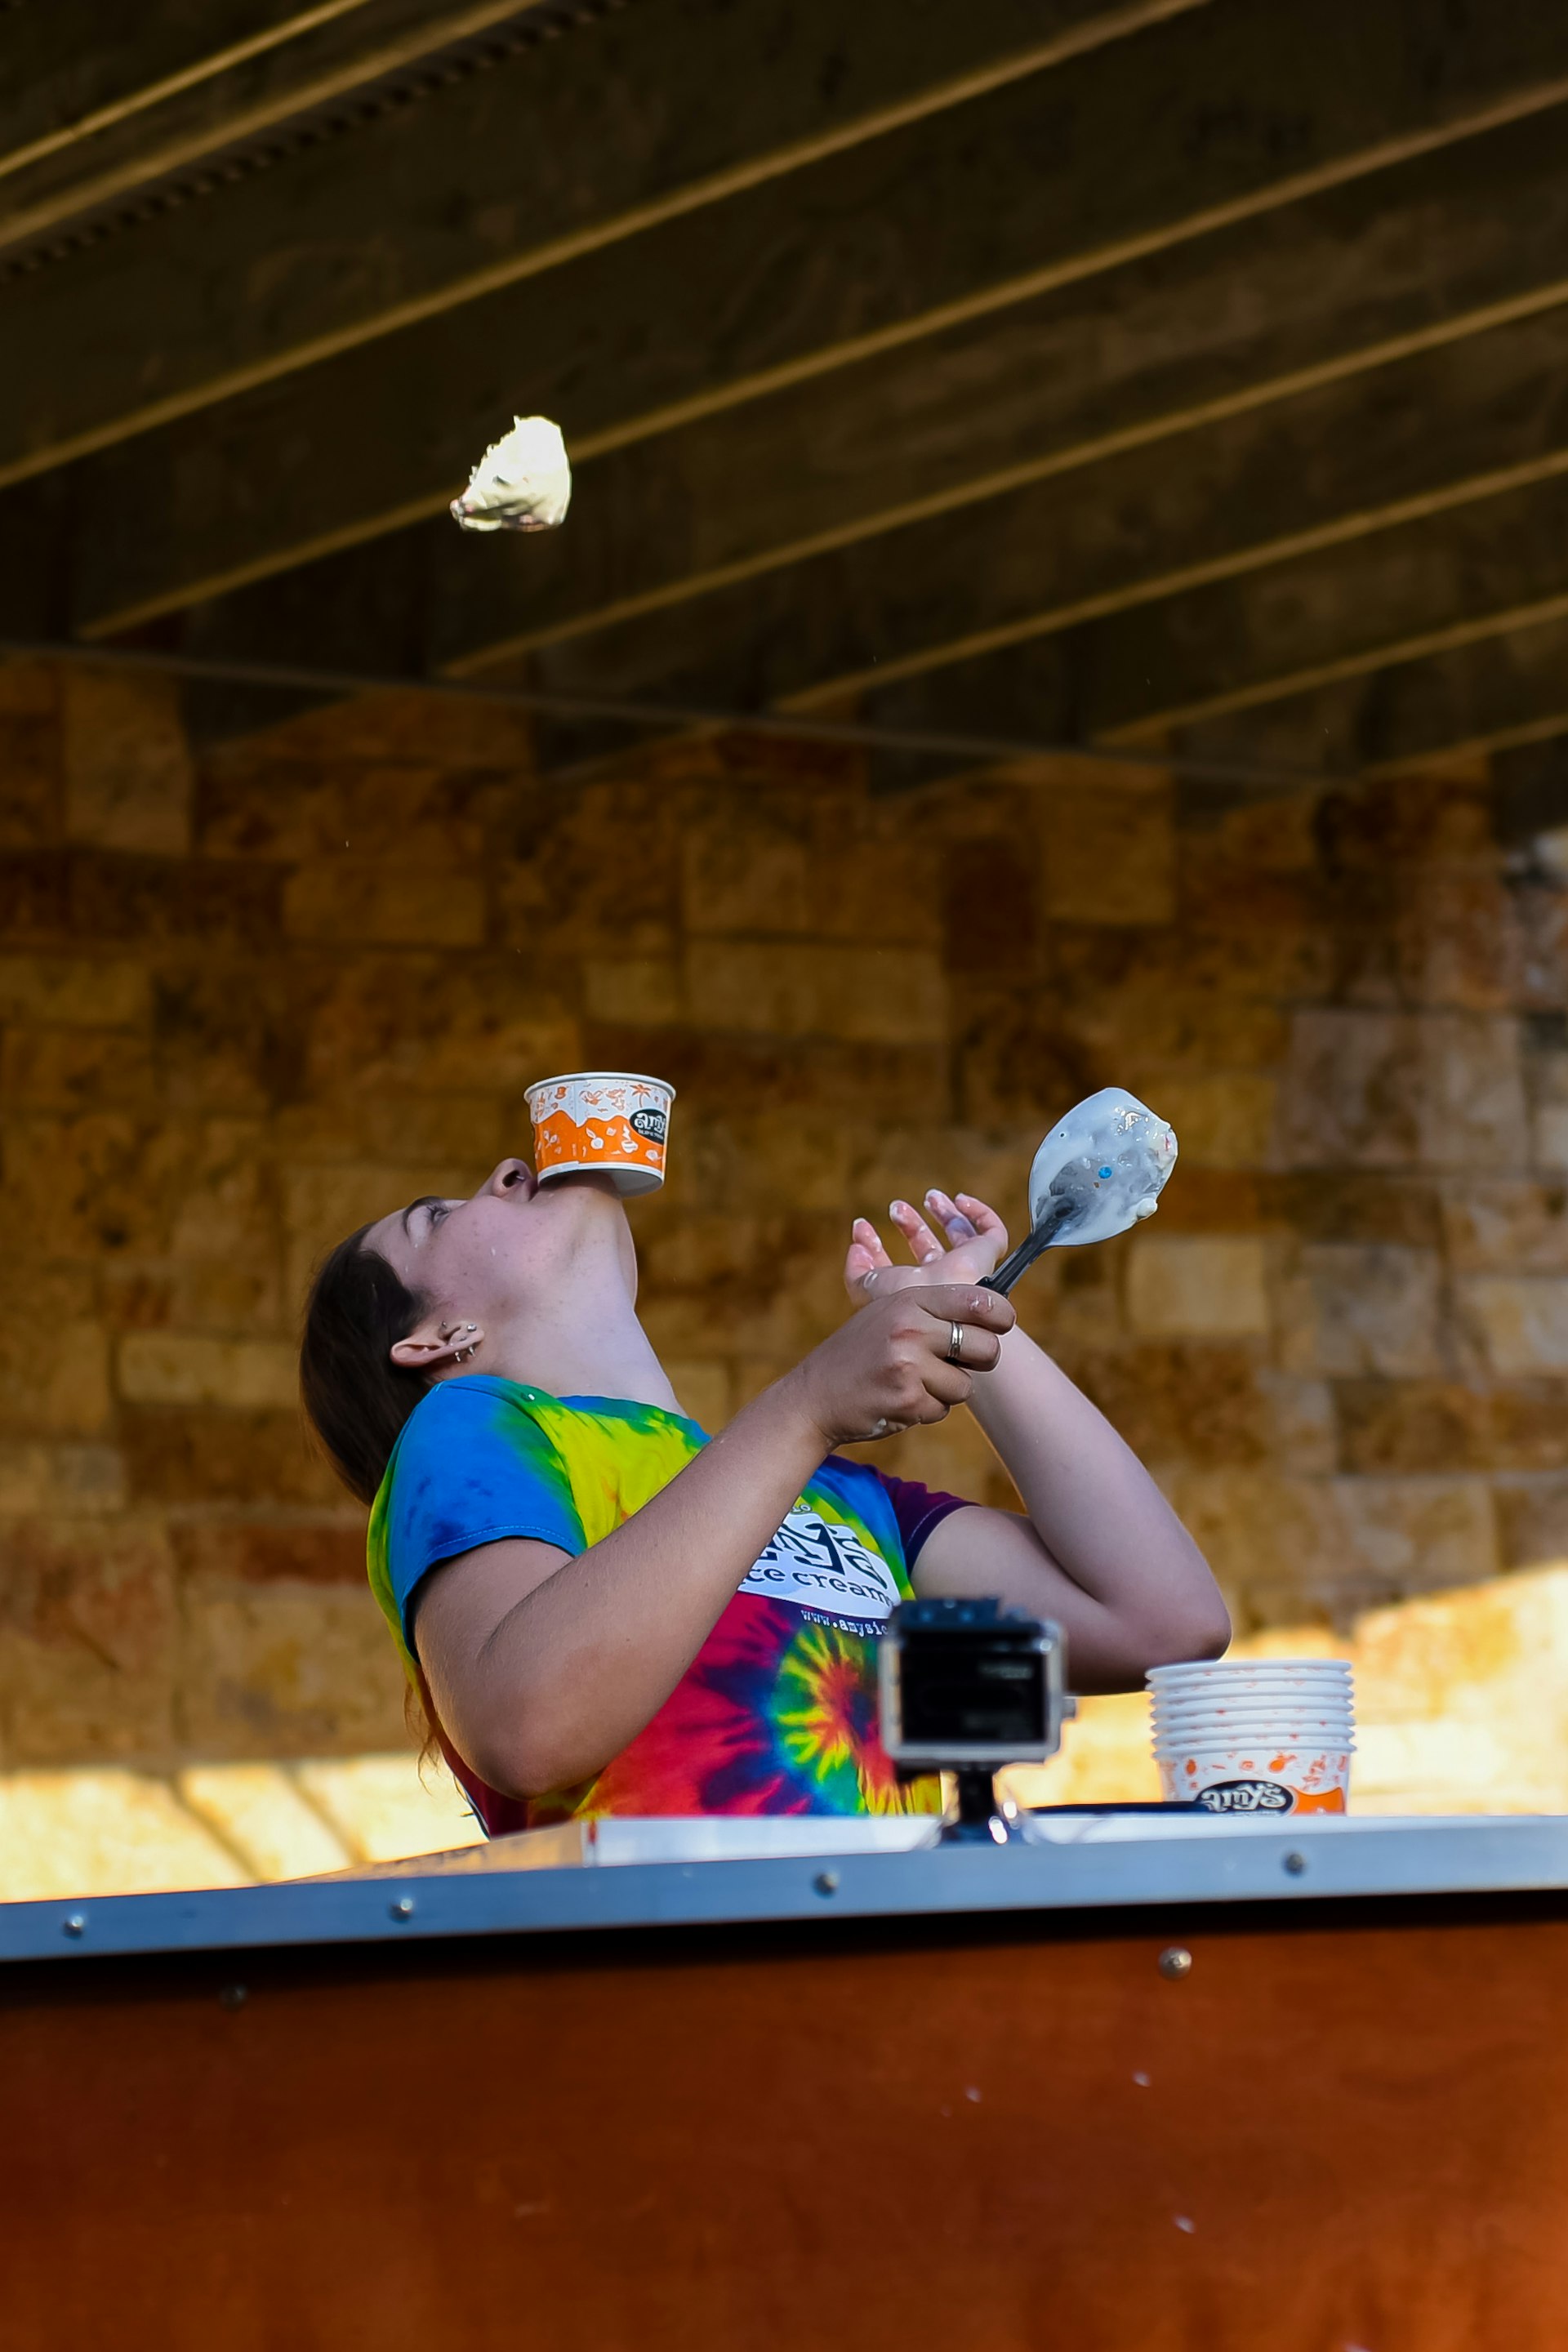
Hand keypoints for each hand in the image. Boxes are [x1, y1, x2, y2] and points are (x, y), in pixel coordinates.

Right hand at [788, 1282, 1014, 1447]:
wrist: (814, 1396)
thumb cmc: (860, 1353)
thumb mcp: (889, 1314)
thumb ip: (934, 1310)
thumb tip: (992, 1314)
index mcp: (910, 1299)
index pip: (979, 1301)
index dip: (1001, 1316)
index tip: (1001, 1325)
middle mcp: (912, 1328)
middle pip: (985, 1346)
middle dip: (981, 1360)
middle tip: (961, 1363)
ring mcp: (909, 1364)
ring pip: (966, 1384)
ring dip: (948, 1390)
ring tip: (916, 1382)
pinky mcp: (907, 1399)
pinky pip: (944, 1408)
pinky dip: (928, 1408)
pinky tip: (902, 1399)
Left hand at [844, 1189, 1008, 1302]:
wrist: (943, 1312)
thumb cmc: (905, 1303)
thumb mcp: (869, 1289)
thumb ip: (857, 1272)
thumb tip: (856, 1249)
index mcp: (913, 1294)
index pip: (895, 1269)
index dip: (877, 1247)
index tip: (860, 1226)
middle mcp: (940, 1283)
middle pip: (928, 1251)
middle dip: (912, 1226)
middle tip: (896, 1207)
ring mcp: (966, 1271)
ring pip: (960, 1239)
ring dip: (945, 1214)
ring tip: (930, 1196)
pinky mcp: (985, 1257)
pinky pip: (992, 1233)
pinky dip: (980, 1214)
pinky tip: (961, 1200)